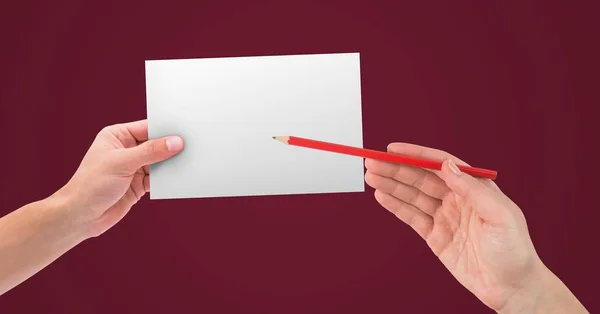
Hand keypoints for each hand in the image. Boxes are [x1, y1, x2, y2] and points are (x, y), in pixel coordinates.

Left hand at [54, 119, 183, 237]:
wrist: (81, 216)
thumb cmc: (91, 185)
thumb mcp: (122, 163)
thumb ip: (150, 152)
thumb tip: (175, 142)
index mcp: (118, 136)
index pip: (147, 128)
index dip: (166, 130)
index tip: (184, 132)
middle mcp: (127, 149)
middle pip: (156, 144)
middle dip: (171, 147)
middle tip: (192, 147)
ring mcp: (134, 167)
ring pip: (160, 162)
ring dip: (171, 164)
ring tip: (189, 163)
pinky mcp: (139, 184)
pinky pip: (159, 178)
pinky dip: (168, 179)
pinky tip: (179, 178)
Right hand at [364, 143, 586, 312]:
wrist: (512, 288)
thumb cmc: (515, 252)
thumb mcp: (500, 215)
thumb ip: (473, 189)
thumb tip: (447, 166)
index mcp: (474, 188)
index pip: (440, 164)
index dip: (416, 155)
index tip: (394, 149)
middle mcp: (457, 199)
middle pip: (420, 178)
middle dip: (395, 169)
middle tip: (373, 162)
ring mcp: (444, 217)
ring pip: (412, 195)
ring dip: (391, 185)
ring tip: (371, 176)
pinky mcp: (435, 236)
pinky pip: (411, 217)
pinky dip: (395, 205)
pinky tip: (382, 196)